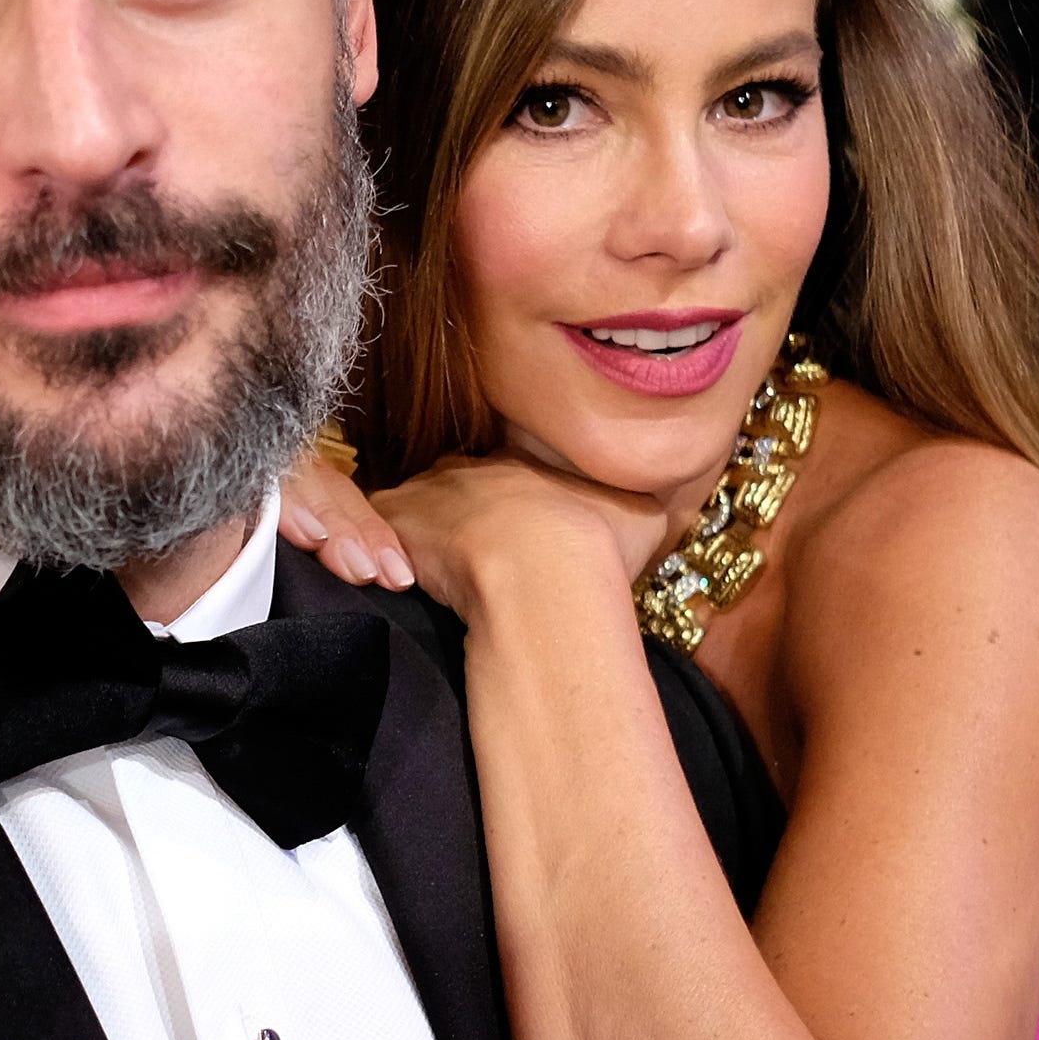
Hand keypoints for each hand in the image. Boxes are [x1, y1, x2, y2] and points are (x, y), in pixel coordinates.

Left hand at [285, 446, 666, 617]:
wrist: (545, 566)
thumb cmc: (600, 545)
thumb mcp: (646, 520)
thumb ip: (648, 510)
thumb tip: (670, 507)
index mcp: (530, 466)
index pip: (507, 477)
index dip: (508, 506)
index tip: (513, 534)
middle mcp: (476, 469)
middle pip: (455, 485)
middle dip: (458, 514)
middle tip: (467, 556)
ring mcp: (430, 494)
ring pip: (411, 506)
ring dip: (415, 534)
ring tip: (423, 570)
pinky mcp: (394, 524)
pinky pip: (370, 529)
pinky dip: (368, 549)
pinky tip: (372, 573)